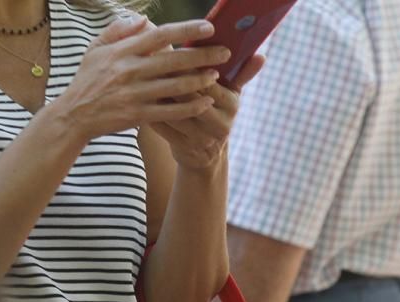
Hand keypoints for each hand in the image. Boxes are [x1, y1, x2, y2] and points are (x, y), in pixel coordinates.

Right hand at [55, 16, 231, 143]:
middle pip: (173, 60)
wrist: (74, 115)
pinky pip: (170, 111)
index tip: (208, 27)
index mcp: (122, 51)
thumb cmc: (88, 80)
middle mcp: (129, 71)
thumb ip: (118, 31)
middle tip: (225, 52)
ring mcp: (134, 94)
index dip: (186, 30)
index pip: (159, 35)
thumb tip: (144, 19)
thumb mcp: (96, 49)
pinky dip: (190, 107)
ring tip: (216, 75)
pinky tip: (206, 103)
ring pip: (175, 86)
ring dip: (200, 81)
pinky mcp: (138, 115)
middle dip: (202, 55)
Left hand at [149, 55, 265, 170]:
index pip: (207, 80)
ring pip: (173, 110)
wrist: (206, 154)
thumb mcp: (232, 95)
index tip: (169, 50)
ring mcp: (202, 139)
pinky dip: (148, 110)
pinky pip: (161, 126)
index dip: (187, 66)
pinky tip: (138, 97)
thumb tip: (261, 55)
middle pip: (188, 95)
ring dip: (155, 94)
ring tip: (140, 76)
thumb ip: (243, 73)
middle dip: (168, 77)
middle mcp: (220, 124)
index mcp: (232, 105)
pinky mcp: (183, 148)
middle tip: (148, 59)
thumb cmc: (217, 113)